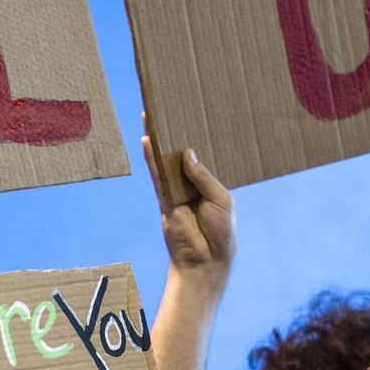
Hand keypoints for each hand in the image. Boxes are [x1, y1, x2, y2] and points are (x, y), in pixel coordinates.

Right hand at [141, 128, 233, 280]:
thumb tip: (187, 153)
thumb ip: (203, 176)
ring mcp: (176, 191)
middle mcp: (191, 184)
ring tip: (153, 117)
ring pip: (165, 161)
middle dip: (175, 133)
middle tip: (169, 108)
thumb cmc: (221, 232)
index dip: (197, 138)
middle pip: (180, 154)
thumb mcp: (220, 199)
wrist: (205, 260)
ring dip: (159, 141)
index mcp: (209, 183)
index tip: (192, 116)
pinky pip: (156, 176)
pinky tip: (148, 141)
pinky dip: (151, 159)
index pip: (201, 156)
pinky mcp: (164, 199)